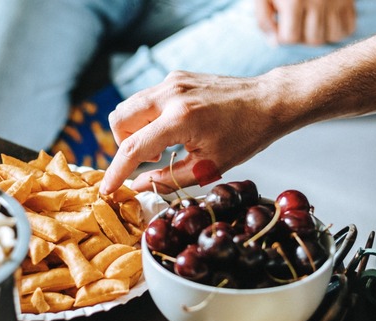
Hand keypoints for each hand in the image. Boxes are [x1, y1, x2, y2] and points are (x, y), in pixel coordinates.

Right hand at [100, 70, 286, 194]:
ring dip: (135, 130)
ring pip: (129, 106)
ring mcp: (172, 81)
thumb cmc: (245, 135)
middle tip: (152, 158)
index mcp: (180, 119)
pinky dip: (148, 117)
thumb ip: (168, 178)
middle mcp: (171, 94)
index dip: (116, 171)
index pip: (133, 147)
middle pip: (119, 120)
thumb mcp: (208, 167)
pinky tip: (171, 129)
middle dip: (126, 144)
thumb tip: (138, 186)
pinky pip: (146, 99)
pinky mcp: (176, 76)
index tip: (107, 189)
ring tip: (162, 145)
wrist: (268, 101)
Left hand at [255, 0, 355, 45]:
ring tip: (309, 23)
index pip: (290, 38)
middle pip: (313, 40)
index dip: (282, 36)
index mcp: (294, 1)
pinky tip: (325, 22)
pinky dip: (337, 30)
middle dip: (301, 36)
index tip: (280, 23)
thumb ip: (263, 19)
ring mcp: (336, 1)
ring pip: (331, 36)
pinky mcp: (348, 0)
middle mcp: (318, 2)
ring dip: (319, 35)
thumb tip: (274, 43)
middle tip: (295, 22)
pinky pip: (348, 28)